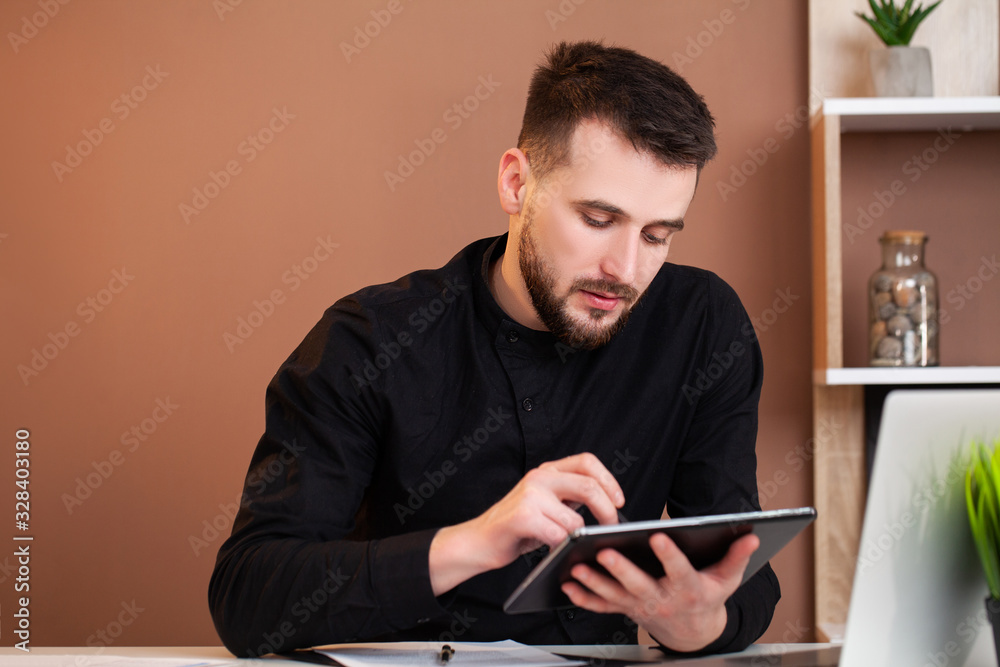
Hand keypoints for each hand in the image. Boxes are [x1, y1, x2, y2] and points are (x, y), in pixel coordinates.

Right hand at [429, 453, 623, 594]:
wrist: (478, 540)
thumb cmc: (516, 527)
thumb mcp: (545, 503)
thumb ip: (569, 497)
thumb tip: (609, 505)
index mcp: (547, 471)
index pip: (587, 462)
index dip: (608, 480)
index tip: (619, 501)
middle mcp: (539, 477)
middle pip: (588, 486)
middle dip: (607, 510)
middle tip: (610, 527)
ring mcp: (530, 495)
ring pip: (575, 518)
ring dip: (578, 537)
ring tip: (571, 543)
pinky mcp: (523, 516)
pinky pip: (558, 534)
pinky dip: (562, 546)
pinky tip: (554, 548)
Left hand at [560, 531, 759, 652]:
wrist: (692, 631)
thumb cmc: (707, 597)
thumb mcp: (727, 579)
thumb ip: (737, 556)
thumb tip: (752, 535)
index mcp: (687, 589)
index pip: (679, 571)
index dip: (670, 555)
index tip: (659, 536)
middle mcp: (661, 599)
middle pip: (639, 584)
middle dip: (621, 569)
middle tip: (605, 552)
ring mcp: (639, 606)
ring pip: (614, 595)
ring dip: (594, 582)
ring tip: (578, 566)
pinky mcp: (624, 609)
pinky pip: (602, 606)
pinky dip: (584, 598)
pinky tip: (569, 585)